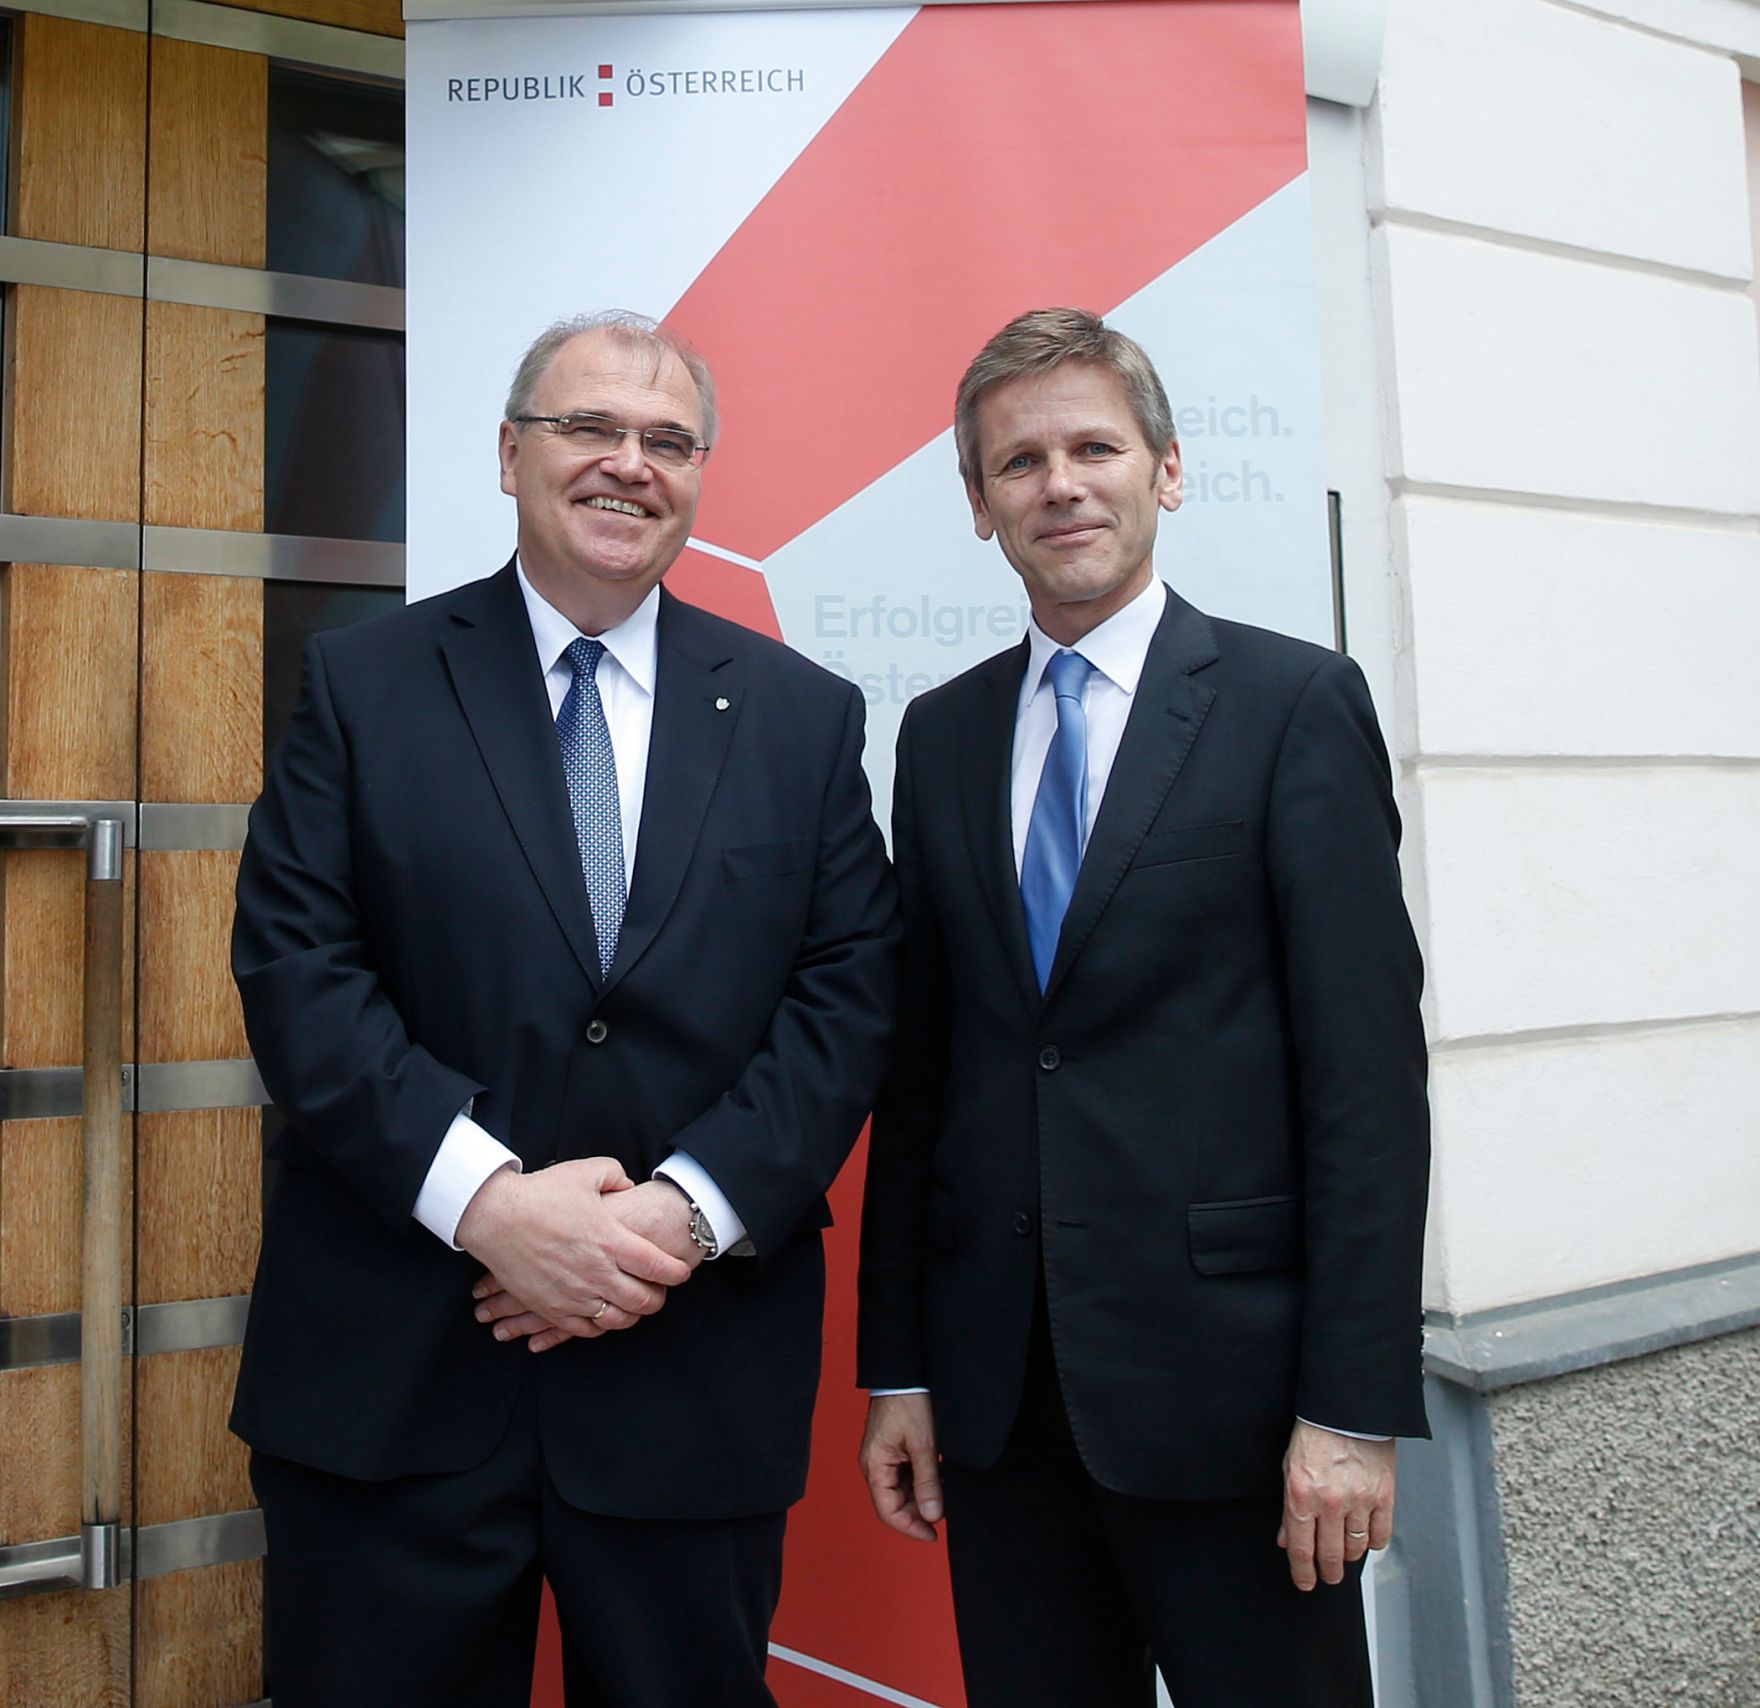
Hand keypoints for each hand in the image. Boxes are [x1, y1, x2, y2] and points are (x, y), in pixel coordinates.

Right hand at [457, 1158, 691, 1346]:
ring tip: (635, 1305)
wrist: (494, 1216)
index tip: (682, 1272)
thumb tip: (629, 1187)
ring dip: (632, 1316)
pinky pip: (585, 1330)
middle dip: (658, 1299)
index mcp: (610, 1240)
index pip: (657, 1266)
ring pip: (617, 1320)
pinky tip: (604, 1316)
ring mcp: (573, 1293)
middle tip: (660, 1291)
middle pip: (643, 1300)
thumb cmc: (541, 1193)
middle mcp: (596, 1272)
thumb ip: (617, 1177)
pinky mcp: (550, 1307)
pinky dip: (601, 1327)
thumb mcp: (588, 1171)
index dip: (675, 1272)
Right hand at [859, 1393, 942, 1541]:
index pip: (888, 1511)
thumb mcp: (924, 1445)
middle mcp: (875, 1465)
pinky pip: (906, 1474)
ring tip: (945, 1492)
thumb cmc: (909, 1403)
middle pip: (895, 1502)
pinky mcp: (894, 1449)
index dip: (911, 1527)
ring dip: (922, 1495)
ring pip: (902, 1490)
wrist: (905, 1371)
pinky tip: (940, 1477)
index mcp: (875, 1466)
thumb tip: (933, 1516)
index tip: (933, 1535)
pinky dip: (922, 1480)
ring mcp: (884, 1457)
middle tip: (945, 1509)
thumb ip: (928, 1482)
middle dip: (919, 1511)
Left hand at [1277, 1420, 1395, 1590]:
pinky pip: (1380, 1535)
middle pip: (1329, 1555)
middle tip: (1328, 1576)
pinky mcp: (1384, 1496)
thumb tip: (1286, 1539)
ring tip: (1344, 1556)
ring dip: (1348, 1557)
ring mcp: (1359, 1500)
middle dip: (1327, 1572)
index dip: (1302, 1572)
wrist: (1347, 1409)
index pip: (1301, 1548)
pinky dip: (1373, 1543)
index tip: (1305, 1583)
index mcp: (1302, 1494)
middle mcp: (1330, 1501)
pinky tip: (1366, 1539)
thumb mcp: (1289, 1468)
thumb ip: (1288, 1508)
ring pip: (1355, 1549)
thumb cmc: (1315, 1433)